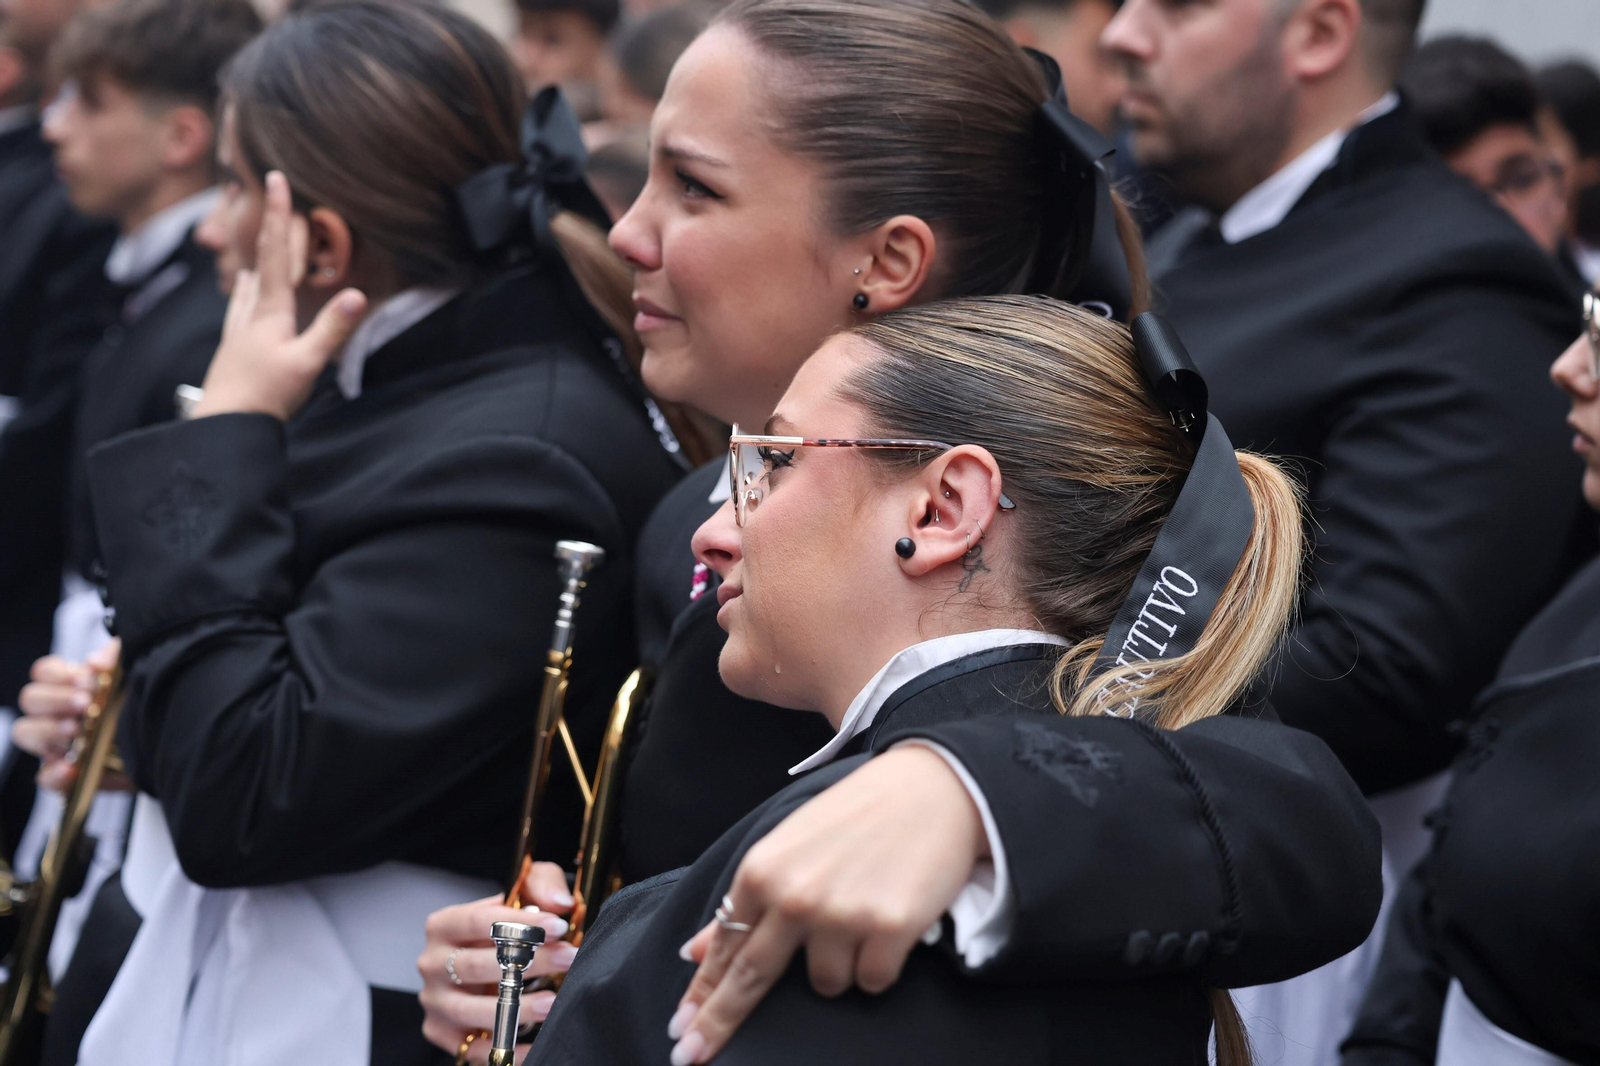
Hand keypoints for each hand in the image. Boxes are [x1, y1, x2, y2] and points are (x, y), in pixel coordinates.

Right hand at [14, 641, 130, 791]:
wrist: (167, 746)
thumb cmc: (144, 707)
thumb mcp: (138, 680)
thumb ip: (119, 662)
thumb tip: (99, 660)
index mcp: (71, 685)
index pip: (45, 672)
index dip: (58, 674)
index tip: (86, 680)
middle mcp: (56, 712)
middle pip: (31, 699)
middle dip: (56, 699)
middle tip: (85, 704)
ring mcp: (55, 743)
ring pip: (26, 732)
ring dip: (49, 730)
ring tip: (75, 730)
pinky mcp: (64, 775)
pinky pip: (44, 776)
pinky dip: (54, 773)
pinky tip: (71, 769)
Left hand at [191, 171, 365, 420]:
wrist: (223, 424)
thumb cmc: (266, 396)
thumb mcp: (308, 363)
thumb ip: (333, 328)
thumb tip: (358, 294)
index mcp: (270, 310)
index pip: (277, 252)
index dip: (279, 215)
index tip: (276, 177)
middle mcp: (251, 313)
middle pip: (262, 260)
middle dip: (271, 228)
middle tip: (273, 197)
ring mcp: (239, 330)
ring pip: (246, 284)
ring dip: (256, 258)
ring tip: (258, 244)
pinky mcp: (235, 348)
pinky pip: (239, 308)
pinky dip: (243, 291)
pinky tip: (240, 293)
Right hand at [418, 862, 577, 1062]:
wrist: (487, 962)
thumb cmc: (504, 928)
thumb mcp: (521, 894)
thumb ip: (540, 884)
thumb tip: (559, 903)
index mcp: (443, 925)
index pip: (479, 921)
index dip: (520, 924)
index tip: (558, 926)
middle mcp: (431, 964)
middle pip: (476, 965)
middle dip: (528, 962)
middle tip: (567, 958)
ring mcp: (435, 1002)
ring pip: (474, 1009)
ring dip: (518, 1008)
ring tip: (553, 1002)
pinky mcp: (443, 1034)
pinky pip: (476, 1049)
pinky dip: (508, 1050)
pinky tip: (537, 1043)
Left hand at [666, 745, 987, 1064]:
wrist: (934, 788)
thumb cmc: (858, 815)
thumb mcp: (789, 845)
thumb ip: (746, 900)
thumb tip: (694, 951)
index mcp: (762, 870)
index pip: (725, 946)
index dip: (702, 994)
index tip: (680, 1032)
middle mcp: (793, 896)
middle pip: (750, 979)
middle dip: (719, 1023)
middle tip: (691, 1056)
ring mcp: (840, 915)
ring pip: (825, 984)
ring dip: (841, 965)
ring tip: (861, 916)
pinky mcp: (888, 929)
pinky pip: (871, 981)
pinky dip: (880, 964)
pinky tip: (890, 923)